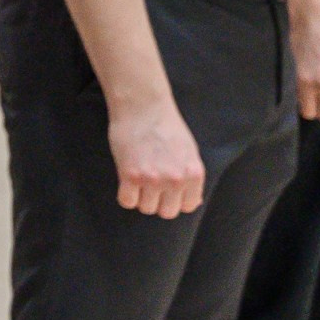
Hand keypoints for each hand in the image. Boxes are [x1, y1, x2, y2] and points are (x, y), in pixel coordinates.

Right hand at [110, 100, 205, 216]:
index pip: (188, 207)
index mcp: (193, 174)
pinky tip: (126, 181)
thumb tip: (192, 202)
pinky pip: (127, 201)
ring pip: (146, 208)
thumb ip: (191, 177)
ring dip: (141, 197)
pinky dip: (125, 195)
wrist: (143, 106)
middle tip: (150, 186)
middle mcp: (176, 180)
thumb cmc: (166, 126)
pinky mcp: (130, 175)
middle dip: (158, 202)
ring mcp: (152, 179)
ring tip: (138, 180)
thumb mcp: (189, 151)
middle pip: (167, 212)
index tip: (167, 191)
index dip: (175, 200)